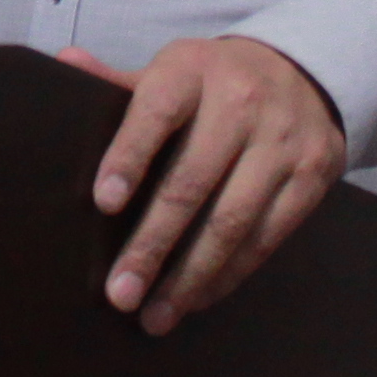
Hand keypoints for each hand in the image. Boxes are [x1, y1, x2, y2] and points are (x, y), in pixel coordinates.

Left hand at [67, 34, 345, 336]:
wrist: (304, 72)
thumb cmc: (214, 82)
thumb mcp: (173, 70)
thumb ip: (120, 80)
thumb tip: (65, 62)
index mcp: (193, 70)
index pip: (155, 112)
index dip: (129, 156)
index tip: (103, 202)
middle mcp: (241, 102)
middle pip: (191, 181)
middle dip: (153, 243)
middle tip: (121, 291)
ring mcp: (281, 141)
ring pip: (231, 220)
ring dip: (190, 276)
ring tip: (155, 313)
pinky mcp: (312, 176)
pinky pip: (266, 237)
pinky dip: (229, 274)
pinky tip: (198, 297)